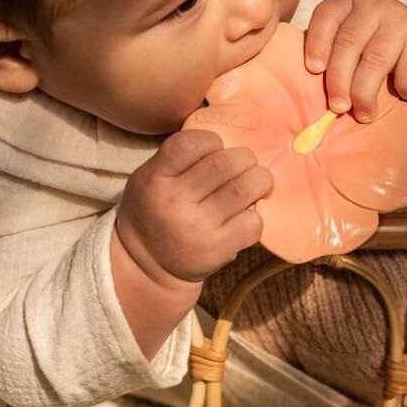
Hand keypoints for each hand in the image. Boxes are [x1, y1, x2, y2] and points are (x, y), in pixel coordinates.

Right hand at [115, 130, 273, 287]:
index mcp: (155, 179)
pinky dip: (255, 214)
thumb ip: (179, 158)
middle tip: (243, 166)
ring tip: (254, 185)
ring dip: (259, 182)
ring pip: (246, 188)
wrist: (147, 265)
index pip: (192, 144)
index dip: (212, 141)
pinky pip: (254, 221)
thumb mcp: (150, 178)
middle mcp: (174, 202)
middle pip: (227, 163)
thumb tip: (229, 141)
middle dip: (244, 159)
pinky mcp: (218, 249)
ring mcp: (198, 227)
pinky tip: (244, 216)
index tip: (216, 150)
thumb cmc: (155, 211)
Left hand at [302, 0, 406, 121]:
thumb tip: (306, 100)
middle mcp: (373, 6)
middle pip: (348, 43)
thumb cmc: (375, 54)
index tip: (313, 70)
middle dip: (339, 80)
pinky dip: (403, 92)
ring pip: (375, 60)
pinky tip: (402, 96)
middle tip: (337, 108)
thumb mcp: (352, 47)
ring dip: (365, 93)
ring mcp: (400, 20)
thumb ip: (331, 60)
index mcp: (348, 5)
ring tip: (364, 114)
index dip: (317, 43)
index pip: (326, 15)